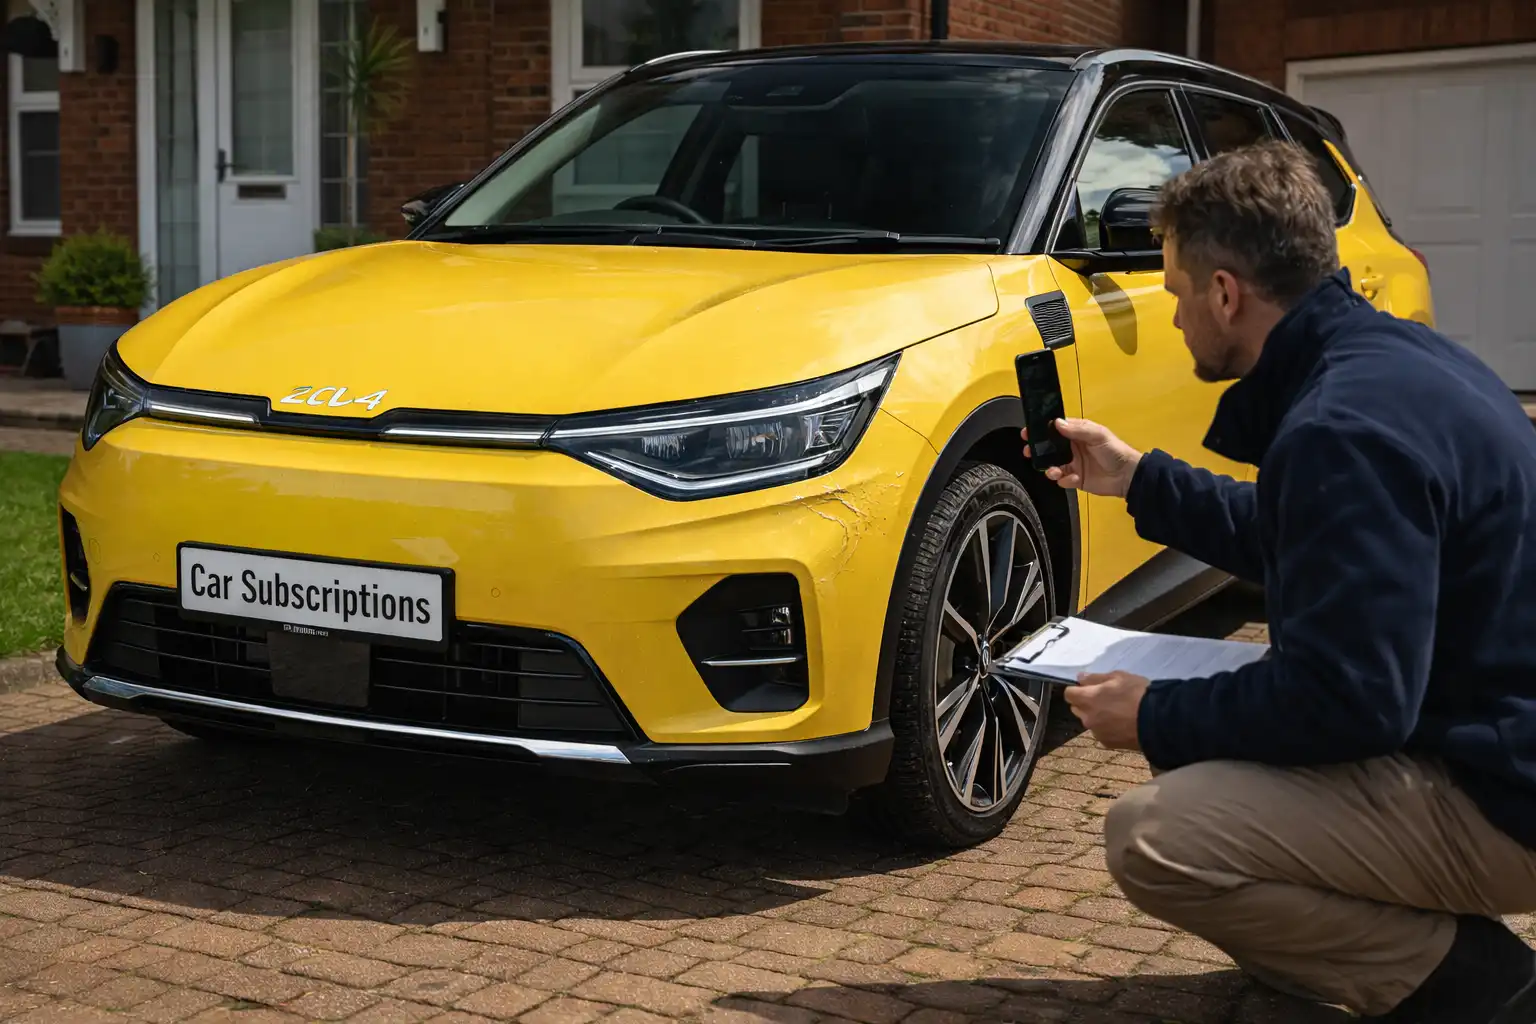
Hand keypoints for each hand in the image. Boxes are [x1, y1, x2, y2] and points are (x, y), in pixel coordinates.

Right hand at [1022, 418, 1142, 497]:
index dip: (1041, 430)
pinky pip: (1063, 480)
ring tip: (1054, 471)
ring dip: (1050, 468)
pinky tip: (1074, 479)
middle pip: (1049, 448)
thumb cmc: (1115, 451)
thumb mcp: (1098, 435)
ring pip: (1052, 465)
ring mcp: (1073, 464)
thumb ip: (1078, 429)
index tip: (1028, 432)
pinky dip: (1065, 480)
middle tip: (1029, 452)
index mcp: (1077, 433)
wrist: (1127, 476)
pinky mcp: (1075, 479)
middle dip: (1038, 450)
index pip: (1055, 429)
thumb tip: (1056, 423)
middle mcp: (1072, 448)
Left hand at [1063, 671, 1148, 749]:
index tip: (1089, 687)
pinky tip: (1122, 724)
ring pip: (1089, 721)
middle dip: (1085, 703)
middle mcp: (1087, 718)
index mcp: (1087, 699)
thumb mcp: (1118, 677)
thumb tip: (1080, 678)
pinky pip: (1101, 732)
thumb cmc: (1137, 694)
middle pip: (1077, 708)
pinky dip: (1107, 728)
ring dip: (1096, 716)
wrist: (1157, 721)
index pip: (1069, 694)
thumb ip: (1096, 678)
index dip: (1077, 689)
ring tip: (1116, 712)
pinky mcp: (1108, 743)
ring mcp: (1097, 732)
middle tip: (1104, 698)